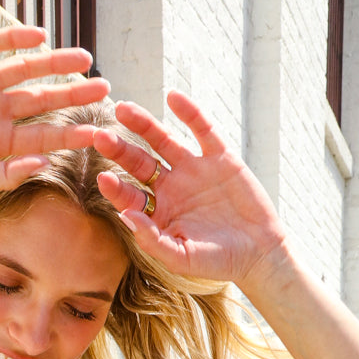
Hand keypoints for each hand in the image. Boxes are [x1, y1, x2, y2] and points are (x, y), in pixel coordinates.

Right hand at [0, 26, 108, 190]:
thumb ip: (6, 175)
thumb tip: (44, 166)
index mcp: (1, 140)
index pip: (45, 136)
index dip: (72, 133)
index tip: (100, 133)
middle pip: (44, 99)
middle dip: (74, 94)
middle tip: (105, 88)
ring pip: (26, 69)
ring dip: (55, 63)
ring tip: (84, 59)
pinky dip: (15, 39)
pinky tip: (40, 37)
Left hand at [93, 96, 289, 291]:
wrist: (258, 252)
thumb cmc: (216, 262)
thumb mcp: (181, 258)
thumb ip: (152, 240)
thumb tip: (125, 215)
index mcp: (157, 211)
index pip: (130, 195)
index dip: (116, 187)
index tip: (103, 178)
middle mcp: (171, 187)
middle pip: (139, 163)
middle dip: (120, 150)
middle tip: (100, 136)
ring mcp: (193, 169)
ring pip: (163, 141)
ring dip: (143, 124)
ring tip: (124, 109)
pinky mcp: (219, 156)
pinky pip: (202, 129)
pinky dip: (189, 113)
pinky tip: (173, 97)